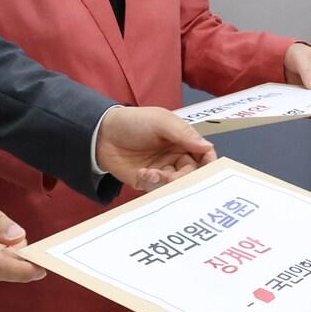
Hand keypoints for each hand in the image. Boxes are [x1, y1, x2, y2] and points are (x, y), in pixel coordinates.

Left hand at [96, 106, 216, 190]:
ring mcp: (162, 170)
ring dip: (166, 181)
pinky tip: (142, 173)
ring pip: (176, 184)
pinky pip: (158, 189)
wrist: (101, 134)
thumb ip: (184, 134)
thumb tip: (208, 147)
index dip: (209, 163)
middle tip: (172, 176)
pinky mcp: (148, 181)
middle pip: (192, 173)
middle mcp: (175, 156)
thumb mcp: (161, 121)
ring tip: (151, 173)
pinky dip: (152, 183)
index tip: (208, 170)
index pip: (204, 154)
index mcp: (182, 140)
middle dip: (184, 177)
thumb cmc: (133, 122)